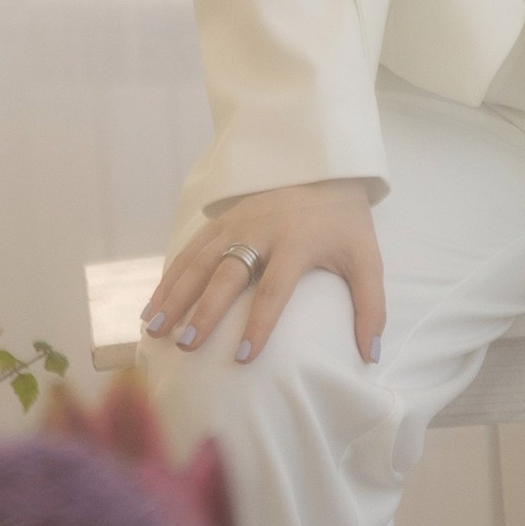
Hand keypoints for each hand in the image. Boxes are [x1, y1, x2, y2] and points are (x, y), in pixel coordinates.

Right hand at [143, 179, 385, 367]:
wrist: (327, 167)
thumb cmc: (345, 223)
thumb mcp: (367, 260)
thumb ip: (371, 308)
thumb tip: (369, 355)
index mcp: (297, 243)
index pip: (275, 289)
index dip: (260, 323)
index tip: (243, 358)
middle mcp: (262, 230)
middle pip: (227, 274)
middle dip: (204, 311)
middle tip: (185, 345)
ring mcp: (238, 221)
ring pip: (200, 259)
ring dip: (175, 293)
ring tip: (153, 327)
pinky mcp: (224, 217)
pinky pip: (192, 247)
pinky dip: (171, 274)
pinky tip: (155, 301)